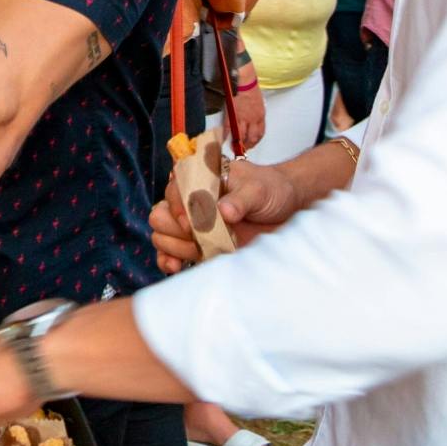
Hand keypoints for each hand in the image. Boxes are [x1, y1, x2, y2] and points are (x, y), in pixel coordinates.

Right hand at [150, 157, 301, 274]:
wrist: (286, 209)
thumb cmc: (270, 190)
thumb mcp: (259, 190)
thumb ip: (241, 199)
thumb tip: (224, 211)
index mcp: (199, 179)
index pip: (173, 191)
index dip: (179, 208)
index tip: (192, 223)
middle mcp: (189, 201)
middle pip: (160, 216)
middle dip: (176, 231)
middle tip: (198, 238)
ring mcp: (191, 225)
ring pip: (161, 236)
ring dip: (177, 248)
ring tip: (199, 250)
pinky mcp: (197, 245)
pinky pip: (169, 254)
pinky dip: (168, 261)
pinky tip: (176, 266)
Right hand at [229, 69, 264, 148]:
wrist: (243, 82)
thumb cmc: (251, 91)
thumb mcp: (259, 105)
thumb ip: (256, 116)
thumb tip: (252, 125)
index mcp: (261, 116)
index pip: (260, 133)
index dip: (256, 141)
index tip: (252, 145)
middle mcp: (253, 119)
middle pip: (252, 137)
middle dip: (247, 145)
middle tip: (243, 149)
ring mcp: (242, 118)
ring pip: (241, 136)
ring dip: (237, 143)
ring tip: (234, 147)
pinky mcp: (232, 115)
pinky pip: (229, 128)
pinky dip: (227, 135)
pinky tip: (225, 139)